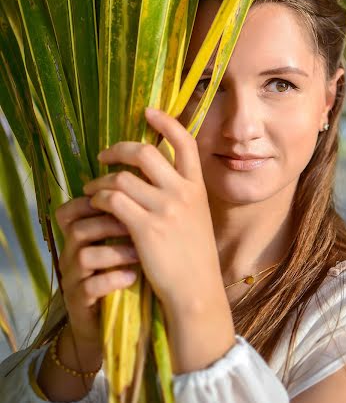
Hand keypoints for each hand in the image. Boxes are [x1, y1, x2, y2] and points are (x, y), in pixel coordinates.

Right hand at [56, 197, 138, 351]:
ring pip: (84, 256)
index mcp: (77, 237)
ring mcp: (72, 280)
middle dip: (110, 224)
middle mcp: (69, 255)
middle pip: (79, 229)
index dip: (93, 203)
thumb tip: (149, 192)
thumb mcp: (119, 246)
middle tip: (139, 224)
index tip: (127, 200)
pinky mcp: (78, 303)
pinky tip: (132, 276)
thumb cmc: (119, 275)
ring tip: (140, 253)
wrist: (106, 324)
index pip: (71, 211)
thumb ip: (124, 222)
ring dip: (114, 252)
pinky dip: (113, 279)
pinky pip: (90, 287)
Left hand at [83, 107, 226, 321]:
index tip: (147, 112)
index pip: (184, 142)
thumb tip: (156, 172)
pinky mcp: (145, 228)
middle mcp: (182, 192)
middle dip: (118, 148)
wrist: (196, 290)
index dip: (165, 122)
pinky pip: (113, 199)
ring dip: (101, 179)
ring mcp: (164, 209)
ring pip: (122, 176)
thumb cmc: (194, 256)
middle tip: (104, 155)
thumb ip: (182, 192)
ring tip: (92, 189)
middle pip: (145, 152)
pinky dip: (99, 197)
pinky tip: (95, 203)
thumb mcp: (197, 216)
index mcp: (197, 187)